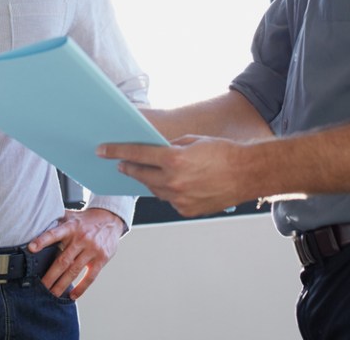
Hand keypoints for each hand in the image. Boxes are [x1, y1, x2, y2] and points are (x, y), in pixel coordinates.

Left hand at [26, 208, 124, 299]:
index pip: (54, 233)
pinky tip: (72, 295)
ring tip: (52, 294)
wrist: (111, 219)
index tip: (31, 248)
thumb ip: (56, 221)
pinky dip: (81, 288)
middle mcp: (81, 238)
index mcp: (71, 227)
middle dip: (50, 276)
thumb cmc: (86, 220)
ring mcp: (92, 249)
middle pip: (63, 260)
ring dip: (62, 285)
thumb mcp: (71, 216)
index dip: (42, 240)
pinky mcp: (102, 258)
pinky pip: (90, 277)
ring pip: (74, 271)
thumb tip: (36, 224)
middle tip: (40, 287)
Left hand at [99, 136, 252, 217]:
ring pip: (154, 188)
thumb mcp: (192, 141)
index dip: (116, 151)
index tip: (102, 150)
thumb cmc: (224, 153)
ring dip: (149, 179)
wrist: (247, 173)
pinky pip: (169, 199)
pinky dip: (167, 190)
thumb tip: (154, 152)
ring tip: (147, 171)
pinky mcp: (186, 210)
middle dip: (129, 167)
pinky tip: (173, 183)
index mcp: (174, 160)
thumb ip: (170, 147)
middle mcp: (174, 181)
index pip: (137, 154)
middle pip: (141, 174)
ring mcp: (179, 199)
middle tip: (119, 162)